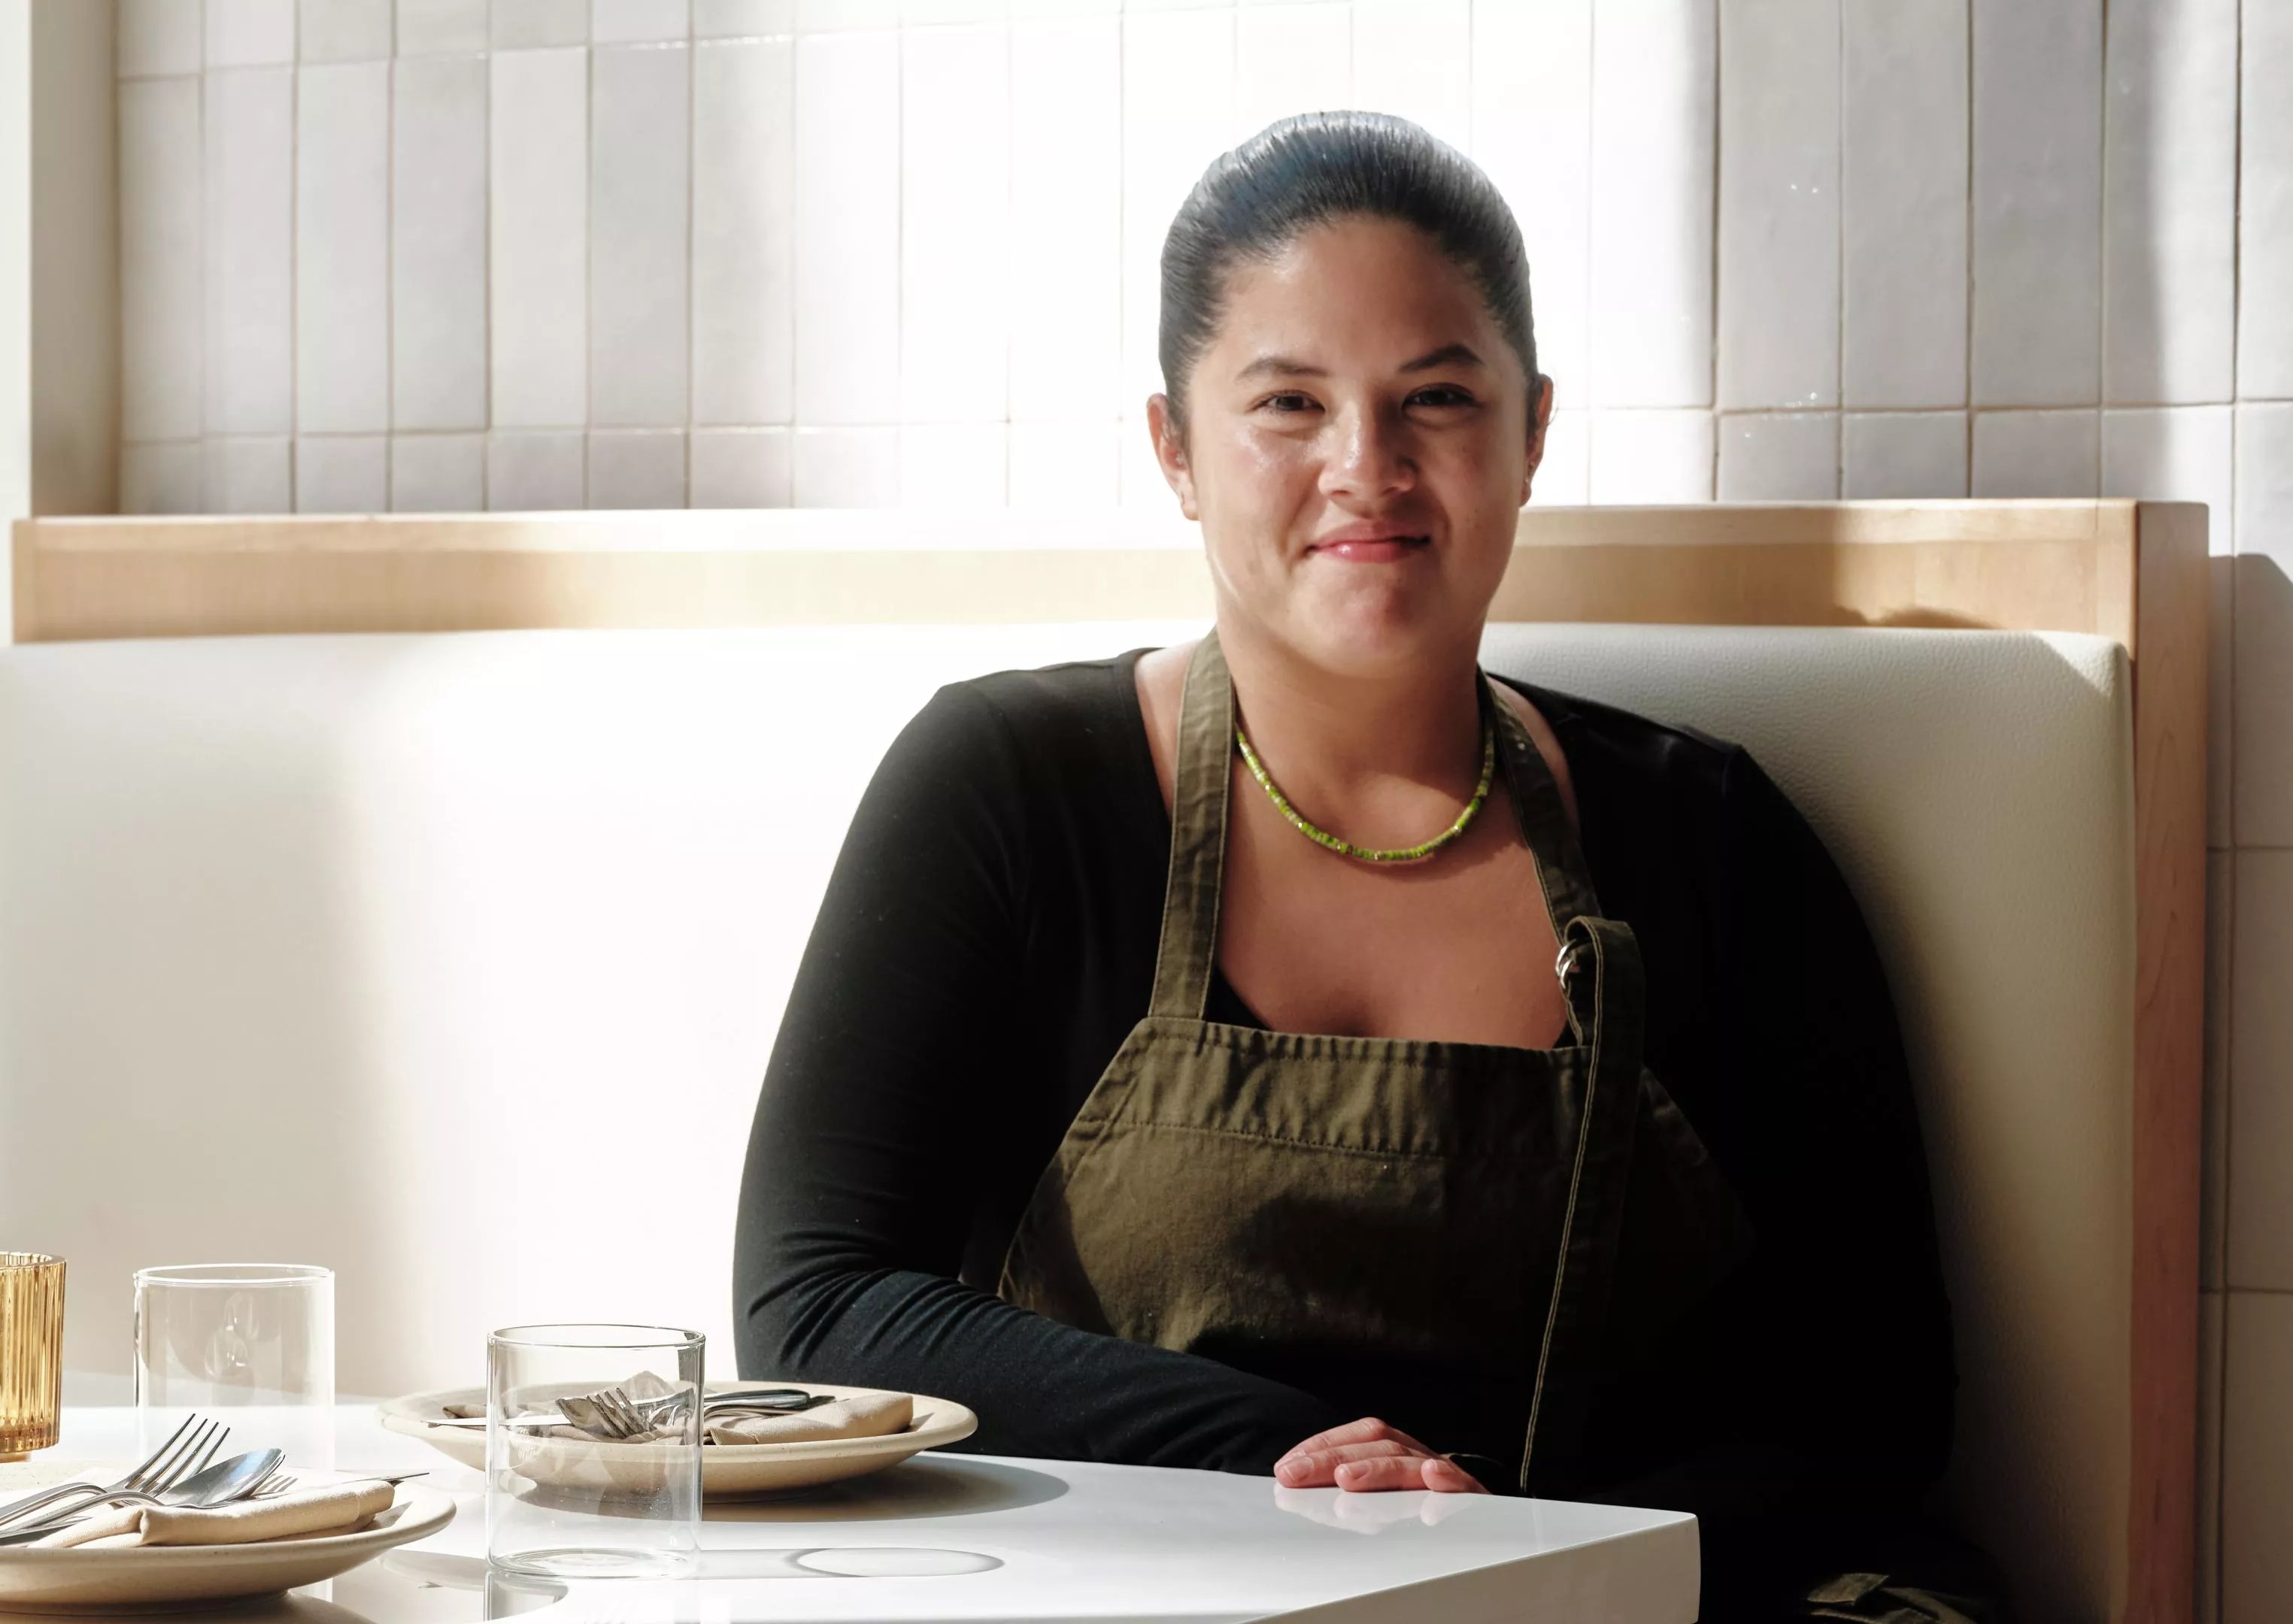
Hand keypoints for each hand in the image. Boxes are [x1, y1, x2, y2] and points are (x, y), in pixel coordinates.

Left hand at [1272, 1418, 1489, 1493]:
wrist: (1487, 1523)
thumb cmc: (1420, 1511)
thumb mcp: (1381, 1500)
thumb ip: (1344, 1493)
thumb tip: (1292, 1487)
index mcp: (1398, 1452)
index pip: (1359, 1437)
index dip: (1322, 1446)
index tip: (1286, 1467)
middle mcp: (1420, 1458)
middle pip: (1379, 1446)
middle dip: (1333, 1458)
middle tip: (1296, 1475)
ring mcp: (1446, 1477)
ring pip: (1412, 1465)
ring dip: (1377, 1470)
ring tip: (1345, 1479)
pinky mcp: (1474, 1499)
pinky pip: (1464, 1488)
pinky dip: (1448, 1482)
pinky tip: (1432, 1478)